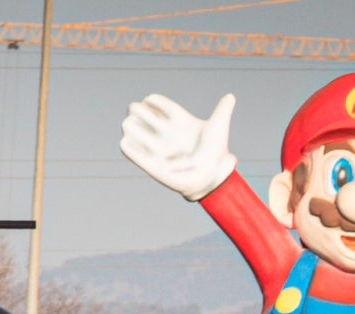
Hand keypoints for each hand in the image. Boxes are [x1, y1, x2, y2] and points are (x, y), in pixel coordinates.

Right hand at [120, 92, 237, 201]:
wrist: (210, 176)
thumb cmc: (214, 151)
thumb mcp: (218, 128)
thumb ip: (222, 111)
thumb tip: (230, 96)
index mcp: (180, 121)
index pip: (162, 106)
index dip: (154, 101)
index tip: (149, 99)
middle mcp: (167, 133)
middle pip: (147, 117)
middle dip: (138, 112)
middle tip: (133, 109)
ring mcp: (160, 148)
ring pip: (139, 134)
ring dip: (131, 128)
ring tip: (127, 123)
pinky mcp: (154, 165)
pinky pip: (138, 156)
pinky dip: (130, 150)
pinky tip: (124, 142)